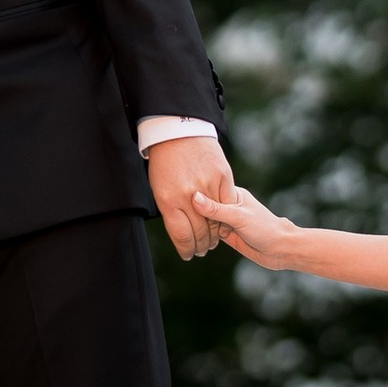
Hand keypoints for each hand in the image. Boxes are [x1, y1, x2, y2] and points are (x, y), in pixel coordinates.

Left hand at [145, 133, 229, 261]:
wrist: (178, 131)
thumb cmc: (165, 162)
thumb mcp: (160, 189)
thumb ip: (171, 212)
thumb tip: (181, 232)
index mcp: (168, 201)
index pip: (182, 236)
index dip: (187, 250)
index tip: (188, 255)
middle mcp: (188, 196)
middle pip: (200, 232)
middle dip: (201, 246)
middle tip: (201, 250)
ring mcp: (207, 186)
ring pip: (216, 221)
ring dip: (215, 235)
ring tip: (212, 240)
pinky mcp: (222, 177)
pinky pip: (228, 205)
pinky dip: (226, 217)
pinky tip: (223, 225)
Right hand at [190, 181, 299, 269]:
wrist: (279, 250)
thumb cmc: (265, 228)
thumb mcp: (238, 217)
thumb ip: (216, 210)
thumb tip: (194, 198)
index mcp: (232, 194)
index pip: (208, 191)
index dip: (194, 194)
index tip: (179, 195)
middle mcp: (228, 205)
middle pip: (205, 206)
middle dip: (194, 211)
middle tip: (179, 214)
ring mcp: (226, 220)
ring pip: (206, 220)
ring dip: (198, 225)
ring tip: (185, 227)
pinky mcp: (226, 233)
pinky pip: (210, 232)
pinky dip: (203, 235)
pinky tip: (193, 237)